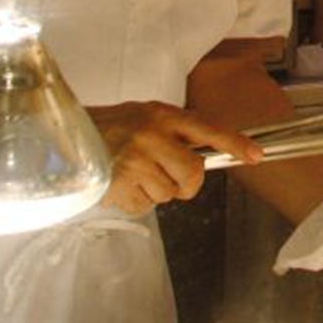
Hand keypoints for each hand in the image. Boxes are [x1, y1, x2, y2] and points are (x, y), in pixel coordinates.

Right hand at [87, 100, 263, 215]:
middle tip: (175, 180)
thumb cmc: (113, 126)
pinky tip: (124, 185)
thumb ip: (176, 131)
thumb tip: (209, 152)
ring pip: (168, 194)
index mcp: (163, 116)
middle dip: (188, 184)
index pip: (207, 129)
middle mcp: (151, 137)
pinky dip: (138, 202)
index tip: (256, 156)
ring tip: (137, 174)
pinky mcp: (118, 186)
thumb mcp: (147, 115)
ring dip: (157, 191)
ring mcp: (134, 162)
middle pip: (192, 173)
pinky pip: (145, 207)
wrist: (67, 136)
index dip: (234, 143)